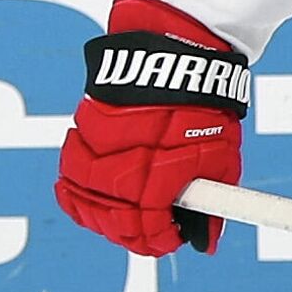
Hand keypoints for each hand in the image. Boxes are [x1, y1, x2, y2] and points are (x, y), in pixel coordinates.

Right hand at [53, 0, 248, 255]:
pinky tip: (94, 187)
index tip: (169, 238)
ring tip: (117, 212)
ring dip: (98, 210)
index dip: (159, 239)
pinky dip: (78, 184)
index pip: (147, 229)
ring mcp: (97, 148)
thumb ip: (211, 199)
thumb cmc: (205, 104)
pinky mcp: (81, 128)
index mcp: (158, 177)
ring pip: (83, 197)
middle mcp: (122, 166)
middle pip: (111, 220)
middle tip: (144, 228)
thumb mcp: (221, 153)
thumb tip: (207, 240)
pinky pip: (70, 169)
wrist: (180, 51)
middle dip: (128, 230)